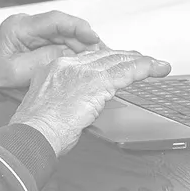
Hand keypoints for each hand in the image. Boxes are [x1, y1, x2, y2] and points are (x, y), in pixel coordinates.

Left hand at [0, 11, 103, 103]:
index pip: (54, 20)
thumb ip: (44, 60)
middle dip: (84, 40)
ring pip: (64, 37)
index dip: (77, 27)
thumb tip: (71, 53)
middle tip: (103, 53)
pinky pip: (59, 45)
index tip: (94, 37)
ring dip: (81, 47)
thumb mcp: (17, 72)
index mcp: (19, 27)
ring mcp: (32, 35)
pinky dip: (72, 53)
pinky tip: (84, 61)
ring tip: (98, 59)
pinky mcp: (36, 45)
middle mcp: (26, 26)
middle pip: (63, 28)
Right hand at [10, 49, 170, 156]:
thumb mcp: (47, 107)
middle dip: (127, 58)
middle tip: (144, 61)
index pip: (88, 58)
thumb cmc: (36, 130)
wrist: (32, 134)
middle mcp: (68, 65)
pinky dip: (144, 69)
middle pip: (105, 55)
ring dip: (142, 62)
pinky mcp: (95, 83)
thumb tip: (80, 106)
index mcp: (53, 68)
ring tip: (158, 65)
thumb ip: (64, 99)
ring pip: (118, 61)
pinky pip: (126, 71)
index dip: (108, 59)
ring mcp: (82, 72)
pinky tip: (156, 69)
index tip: (119, 62)